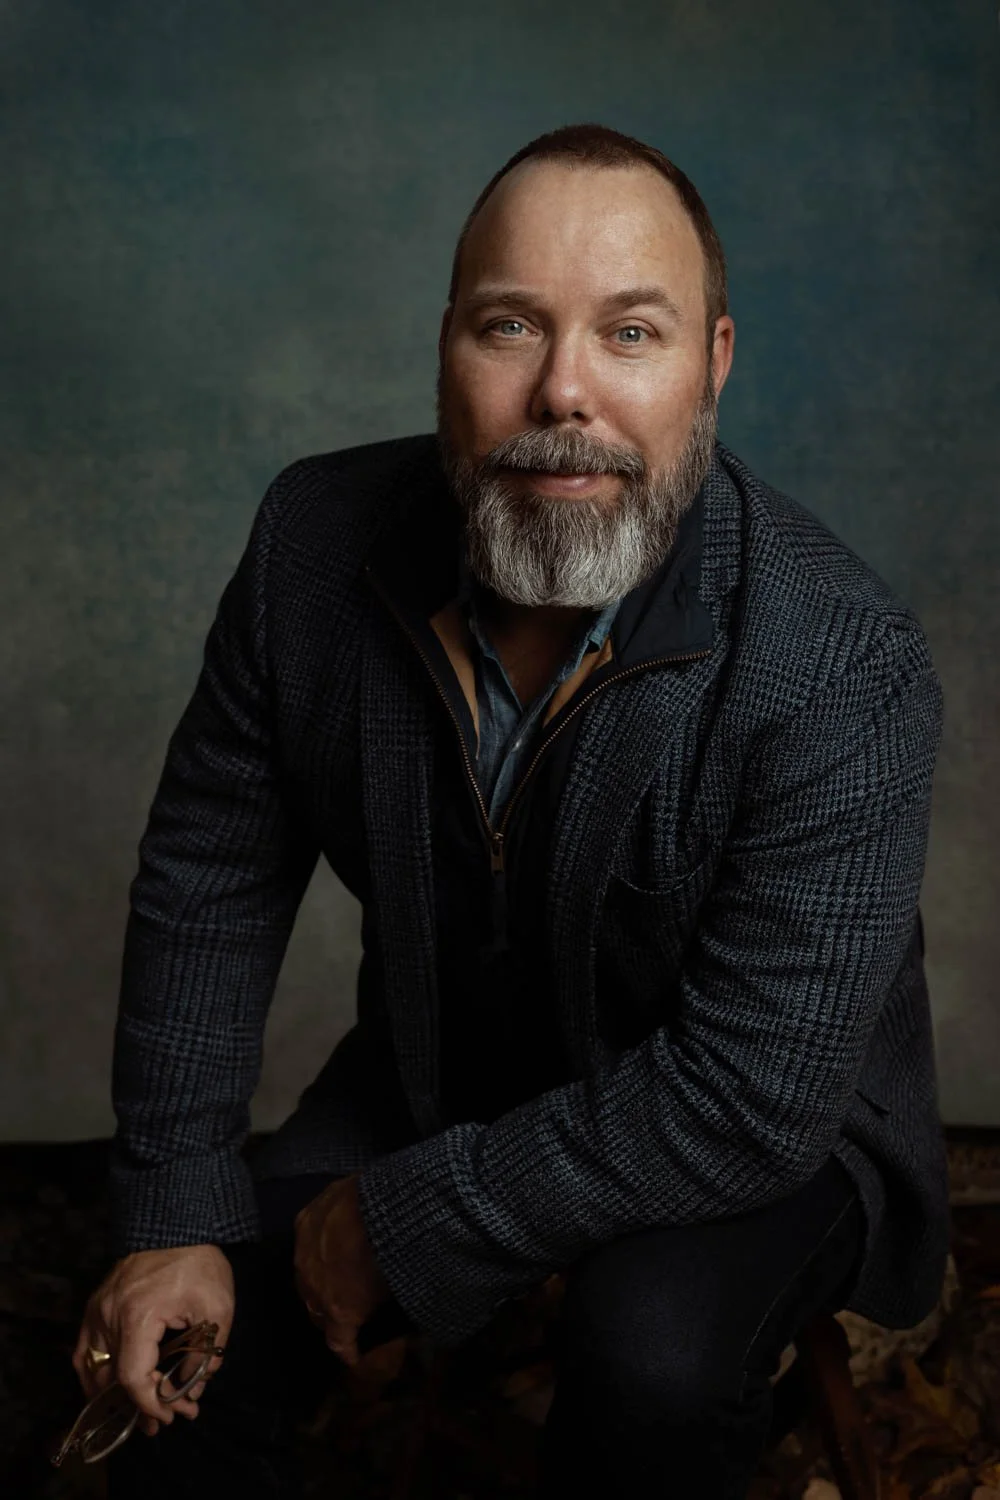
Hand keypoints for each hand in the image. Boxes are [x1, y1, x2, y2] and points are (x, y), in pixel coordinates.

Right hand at [73, 1245, 233, 1437]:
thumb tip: (193, 1390)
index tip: (175, 1415)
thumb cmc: (199, 1263)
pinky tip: (113, 1388)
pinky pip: (85, 1350)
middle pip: (110, 1378)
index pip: (133, 1377)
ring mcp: (97, 1309)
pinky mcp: (96, 1304)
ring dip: (114, 1395)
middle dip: (137, 1407)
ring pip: (92, 1368)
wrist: (177, 1222)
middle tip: (163, 1422)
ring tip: (141, 1413)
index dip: (152, 1404)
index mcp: (137, 1315)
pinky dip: (95, 1374)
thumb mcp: (217, 1308)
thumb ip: (206, 1353)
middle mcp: (108, 1315)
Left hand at [293, 1173, 390, 1367]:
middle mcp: (304, 1260)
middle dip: (324, 1289)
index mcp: (307, 1224)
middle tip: (345, 1293)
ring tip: (352, 1323)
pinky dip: (348, 1348)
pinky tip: (355, 1356)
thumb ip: (347, 1200)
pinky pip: (340, 1339)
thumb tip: (359, 1202)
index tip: (337, 1266)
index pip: (311, 1250)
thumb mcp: (352, 1189)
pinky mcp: (340, 1313)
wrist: (382, 1214)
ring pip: (321, 1311)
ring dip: (334, 1316)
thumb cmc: (372, 1194)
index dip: (324, 1260)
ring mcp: (319, 1290)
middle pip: (310, 1283)